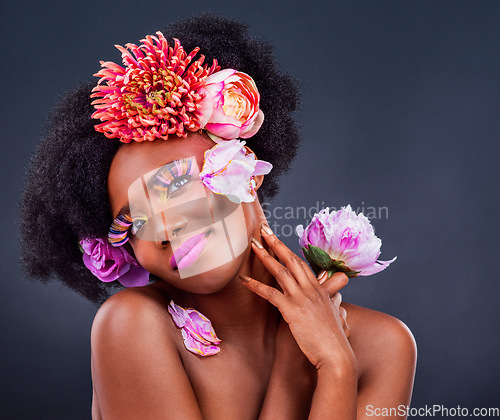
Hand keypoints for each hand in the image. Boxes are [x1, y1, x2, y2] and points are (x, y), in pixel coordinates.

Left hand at [241, 224, 355, 371]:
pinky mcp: (292, 310)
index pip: (301, 263)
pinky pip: (271, 294)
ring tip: (253, 245)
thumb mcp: (334, 314)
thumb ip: (332, 302)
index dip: (288, 250)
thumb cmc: (334, 338)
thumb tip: (335, 300)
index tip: (277, 239)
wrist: (336, 355)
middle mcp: (311, 289)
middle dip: (276, 243)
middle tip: (263, 230)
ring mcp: (302, 298)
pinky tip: (245, 280)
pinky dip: (257, 285)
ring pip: (281, 271)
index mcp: (320, 289)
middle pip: (291, 260)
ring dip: (265, 256)